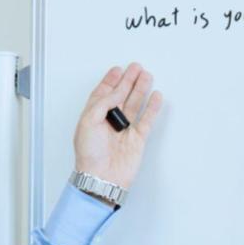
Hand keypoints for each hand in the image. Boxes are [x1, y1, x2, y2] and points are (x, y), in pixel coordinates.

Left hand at [72, 63, 163, 189]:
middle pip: (120, 95)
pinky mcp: (137, 139)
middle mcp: (109, 122)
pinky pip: (146, 119)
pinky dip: (152, 107)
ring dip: (140, 89)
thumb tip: (117, 92)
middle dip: (128, 80)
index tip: (118, 69)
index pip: (103, 93)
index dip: (110, 81)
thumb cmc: (89, 155)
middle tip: (135, 67)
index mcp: (94, 117)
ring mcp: (124, 130)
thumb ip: (103, 103)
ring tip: (146, 75)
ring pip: (134, 104)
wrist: (102, 177)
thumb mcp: (88, 122)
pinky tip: (155, 96)